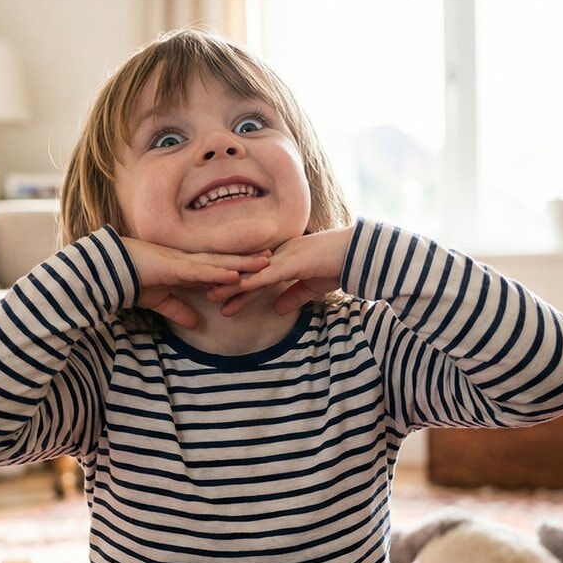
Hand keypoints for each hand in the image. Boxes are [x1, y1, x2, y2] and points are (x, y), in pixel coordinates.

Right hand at [121, 237, 269, 328]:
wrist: (109, 272)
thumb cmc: (132, 281)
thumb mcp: (160, 301)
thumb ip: (178, 311)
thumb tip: (194, 324)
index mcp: (186, 268)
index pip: (218, 266)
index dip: (239, 265)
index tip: (259, 265)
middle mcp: (188, 261)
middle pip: (225, 260)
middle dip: (248, 260)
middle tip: (274, 257)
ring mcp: (182, 262)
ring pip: (218, 262)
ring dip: (241, 263)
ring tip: (264, 263)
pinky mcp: (174, 267)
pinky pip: (201, 270)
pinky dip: (218, 273)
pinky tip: (234, 274)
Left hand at [207, 227, 352, 316]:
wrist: (360, 253)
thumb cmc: (339, 266)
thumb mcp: (312, 287)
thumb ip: (293, 296)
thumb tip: (276, 309)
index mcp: (284, 259)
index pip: (254, 276)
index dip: (235, 286)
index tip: (217, 296)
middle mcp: (280, 255)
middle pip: (248, 273)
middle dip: (225, 285)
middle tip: (203, 295)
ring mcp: (286, 256)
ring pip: (253, 273)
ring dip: (232, 284)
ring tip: (211, 295)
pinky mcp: (295, 262)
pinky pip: (270, 274)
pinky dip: (254, 281)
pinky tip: (238, 288)